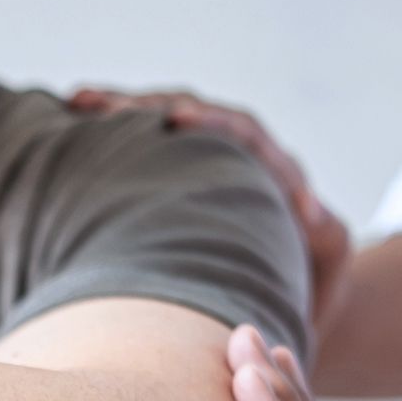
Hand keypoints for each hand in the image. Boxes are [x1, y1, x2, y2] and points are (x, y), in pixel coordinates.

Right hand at [70, 87, 351, 333]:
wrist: (298, 297)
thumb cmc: (311, 286)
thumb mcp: (327, 261)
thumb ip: (327, 237)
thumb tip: (309, 211)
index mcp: (275, 173)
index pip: (244, 134)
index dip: (212, 124)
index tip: (179, 120)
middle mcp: (240, 158)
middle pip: (195, 116)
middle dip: (152, 107)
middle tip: (110, 107)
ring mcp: (208, 167)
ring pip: (165, 124)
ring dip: (123, 111)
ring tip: (79, 103)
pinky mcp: (180, 180)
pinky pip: (147, 148)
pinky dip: (115, 134)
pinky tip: (74, 123)